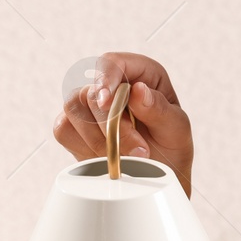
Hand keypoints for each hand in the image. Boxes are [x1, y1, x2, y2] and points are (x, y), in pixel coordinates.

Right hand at [53, 51, 195, 197]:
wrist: (157, 178)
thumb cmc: (170, 149)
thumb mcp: (177, 130)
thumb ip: (159, 109)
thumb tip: (137, 90)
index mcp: (141, 74)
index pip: (112, 62)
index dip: (106, 78)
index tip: (107, 102)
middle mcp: (113, 84)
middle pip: (90, 91)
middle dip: (110, 125)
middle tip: (137, 151)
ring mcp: (90, 105)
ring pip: (73, 109)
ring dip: (98, 139)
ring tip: (125, 158)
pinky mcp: (75, 127)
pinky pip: (63, 130)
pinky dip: (84, 147)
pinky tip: (105, 158)